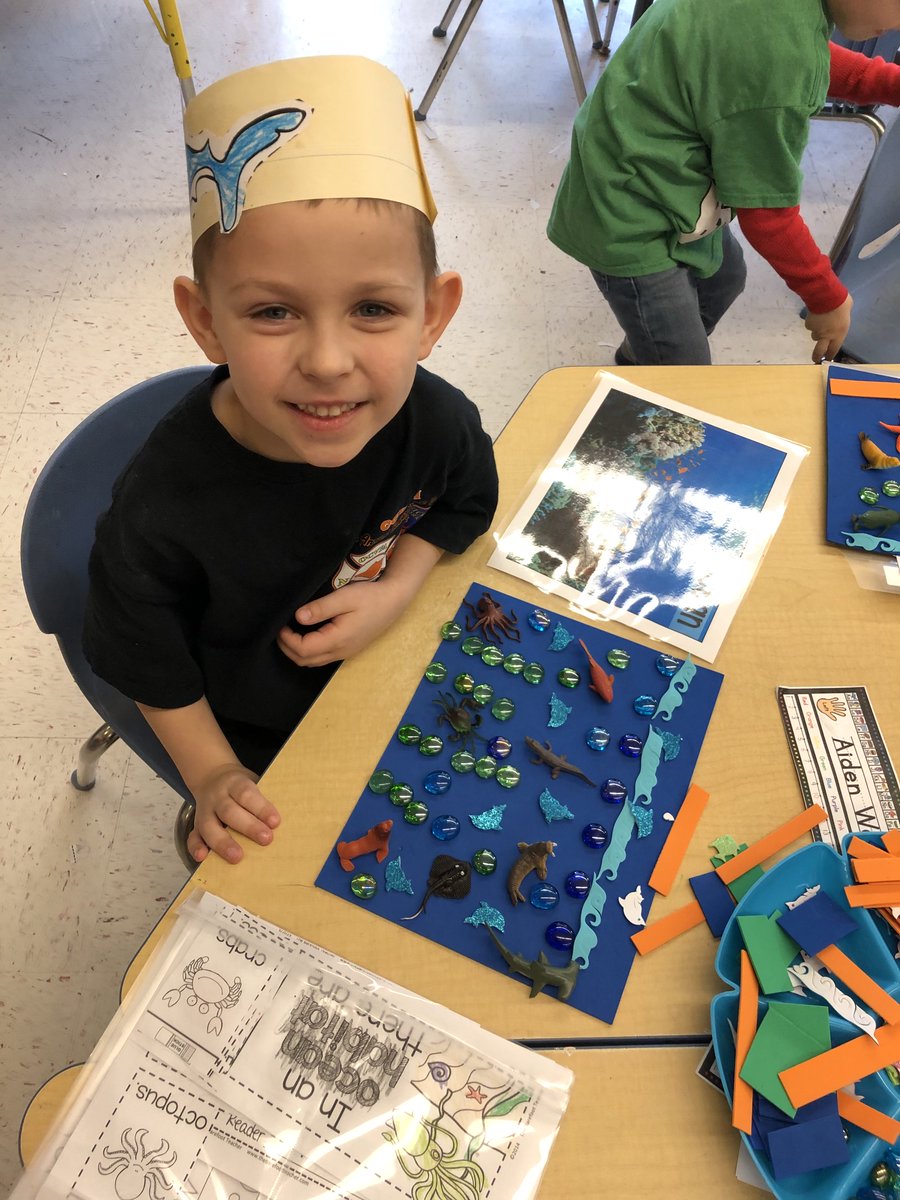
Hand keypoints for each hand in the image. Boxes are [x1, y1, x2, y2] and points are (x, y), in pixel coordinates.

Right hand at [188, 764, 280, 864]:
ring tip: (237, 857)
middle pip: (230, 811)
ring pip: (209, 826)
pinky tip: (202, 857)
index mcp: (235, 783)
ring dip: (223, 842)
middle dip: (248, 827)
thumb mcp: (253, 782)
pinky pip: (193, 836)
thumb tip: (278, 823)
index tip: (275, 822)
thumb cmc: (241, 787)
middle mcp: (217, 796)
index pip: (247, 794)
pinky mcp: (196, 824)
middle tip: (266, 839)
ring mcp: (204, 810)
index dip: (261, 808)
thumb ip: (262, 799)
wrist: (213, 776)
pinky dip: (196, 847)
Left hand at [277, 578, 412, 667]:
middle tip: (280, 630)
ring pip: (313, 662)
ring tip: (289, 633)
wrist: (394, 601)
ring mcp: (345, 653)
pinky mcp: (348, 649)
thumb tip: (298, 617)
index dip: (287, 640)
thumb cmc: (370, 597)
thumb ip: (320, 608)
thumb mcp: (344, 598)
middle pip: (305, 661)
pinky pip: (322, 658)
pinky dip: (308, 651)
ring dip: (297, 652)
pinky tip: (305, 636)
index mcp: (337, 639)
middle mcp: (340, 651)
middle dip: (288, 648)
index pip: (303, 649)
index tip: (281, 625)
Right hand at [805, 294, 852, 362]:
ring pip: (815, 336)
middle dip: (817, 356)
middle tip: (816, 358)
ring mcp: (816, 331)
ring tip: (821, 322)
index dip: (829, 356)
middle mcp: (826, 336)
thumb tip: (839, 321)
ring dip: (817, 332)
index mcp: (839, 334)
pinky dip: (813, 323)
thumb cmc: (842, 303)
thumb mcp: (848, 314)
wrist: (827, 295)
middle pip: (819, 352)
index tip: (827, 359)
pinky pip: (810, 326)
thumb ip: (842, 321)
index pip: (833, 351)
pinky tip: (816, 315)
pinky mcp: (808, 325)